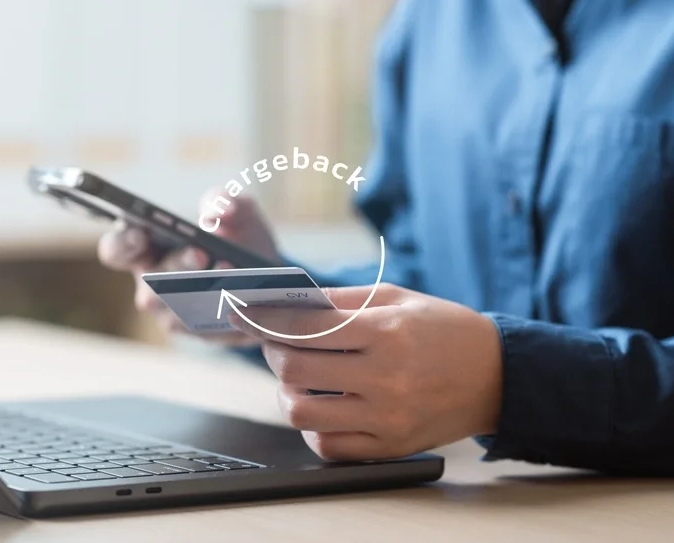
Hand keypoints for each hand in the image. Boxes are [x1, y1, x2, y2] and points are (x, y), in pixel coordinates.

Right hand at [98, 188, 280, 345]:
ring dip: (200, 295)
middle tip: (201, 252)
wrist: (266, 270)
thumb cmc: (236, 234)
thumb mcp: (235, 209)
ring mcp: (171, 312)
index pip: (116, 249)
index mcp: (145, 248)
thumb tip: (218, 211)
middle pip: (148, 284)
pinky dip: (223, 314)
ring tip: (230, 274)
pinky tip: (244, 298)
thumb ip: (223, 201)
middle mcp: (150, 284)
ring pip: (173, 312)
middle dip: (175, 267)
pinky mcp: (197, 332)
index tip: (142, 233)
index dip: (123, 243)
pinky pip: (204, 331)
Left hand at [231, 284, 502, 460]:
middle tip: (274, 342)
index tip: (248, 313)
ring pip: (302, 412)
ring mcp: (387, 417)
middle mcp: (385, 377)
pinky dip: (312, 428)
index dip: (266, 319)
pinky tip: (319, 406)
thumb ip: (340, 299)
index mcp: (386, 333)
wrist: (497, 376)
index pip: (305, 327)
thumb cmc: (443, 330)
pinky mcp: (390, 446)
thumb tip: (287, 300)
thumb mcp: (396, 299)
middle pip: (294, 369)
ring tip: (295, 377)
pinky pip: (328, 446)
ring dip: (286, 391)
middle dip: (272, 351)